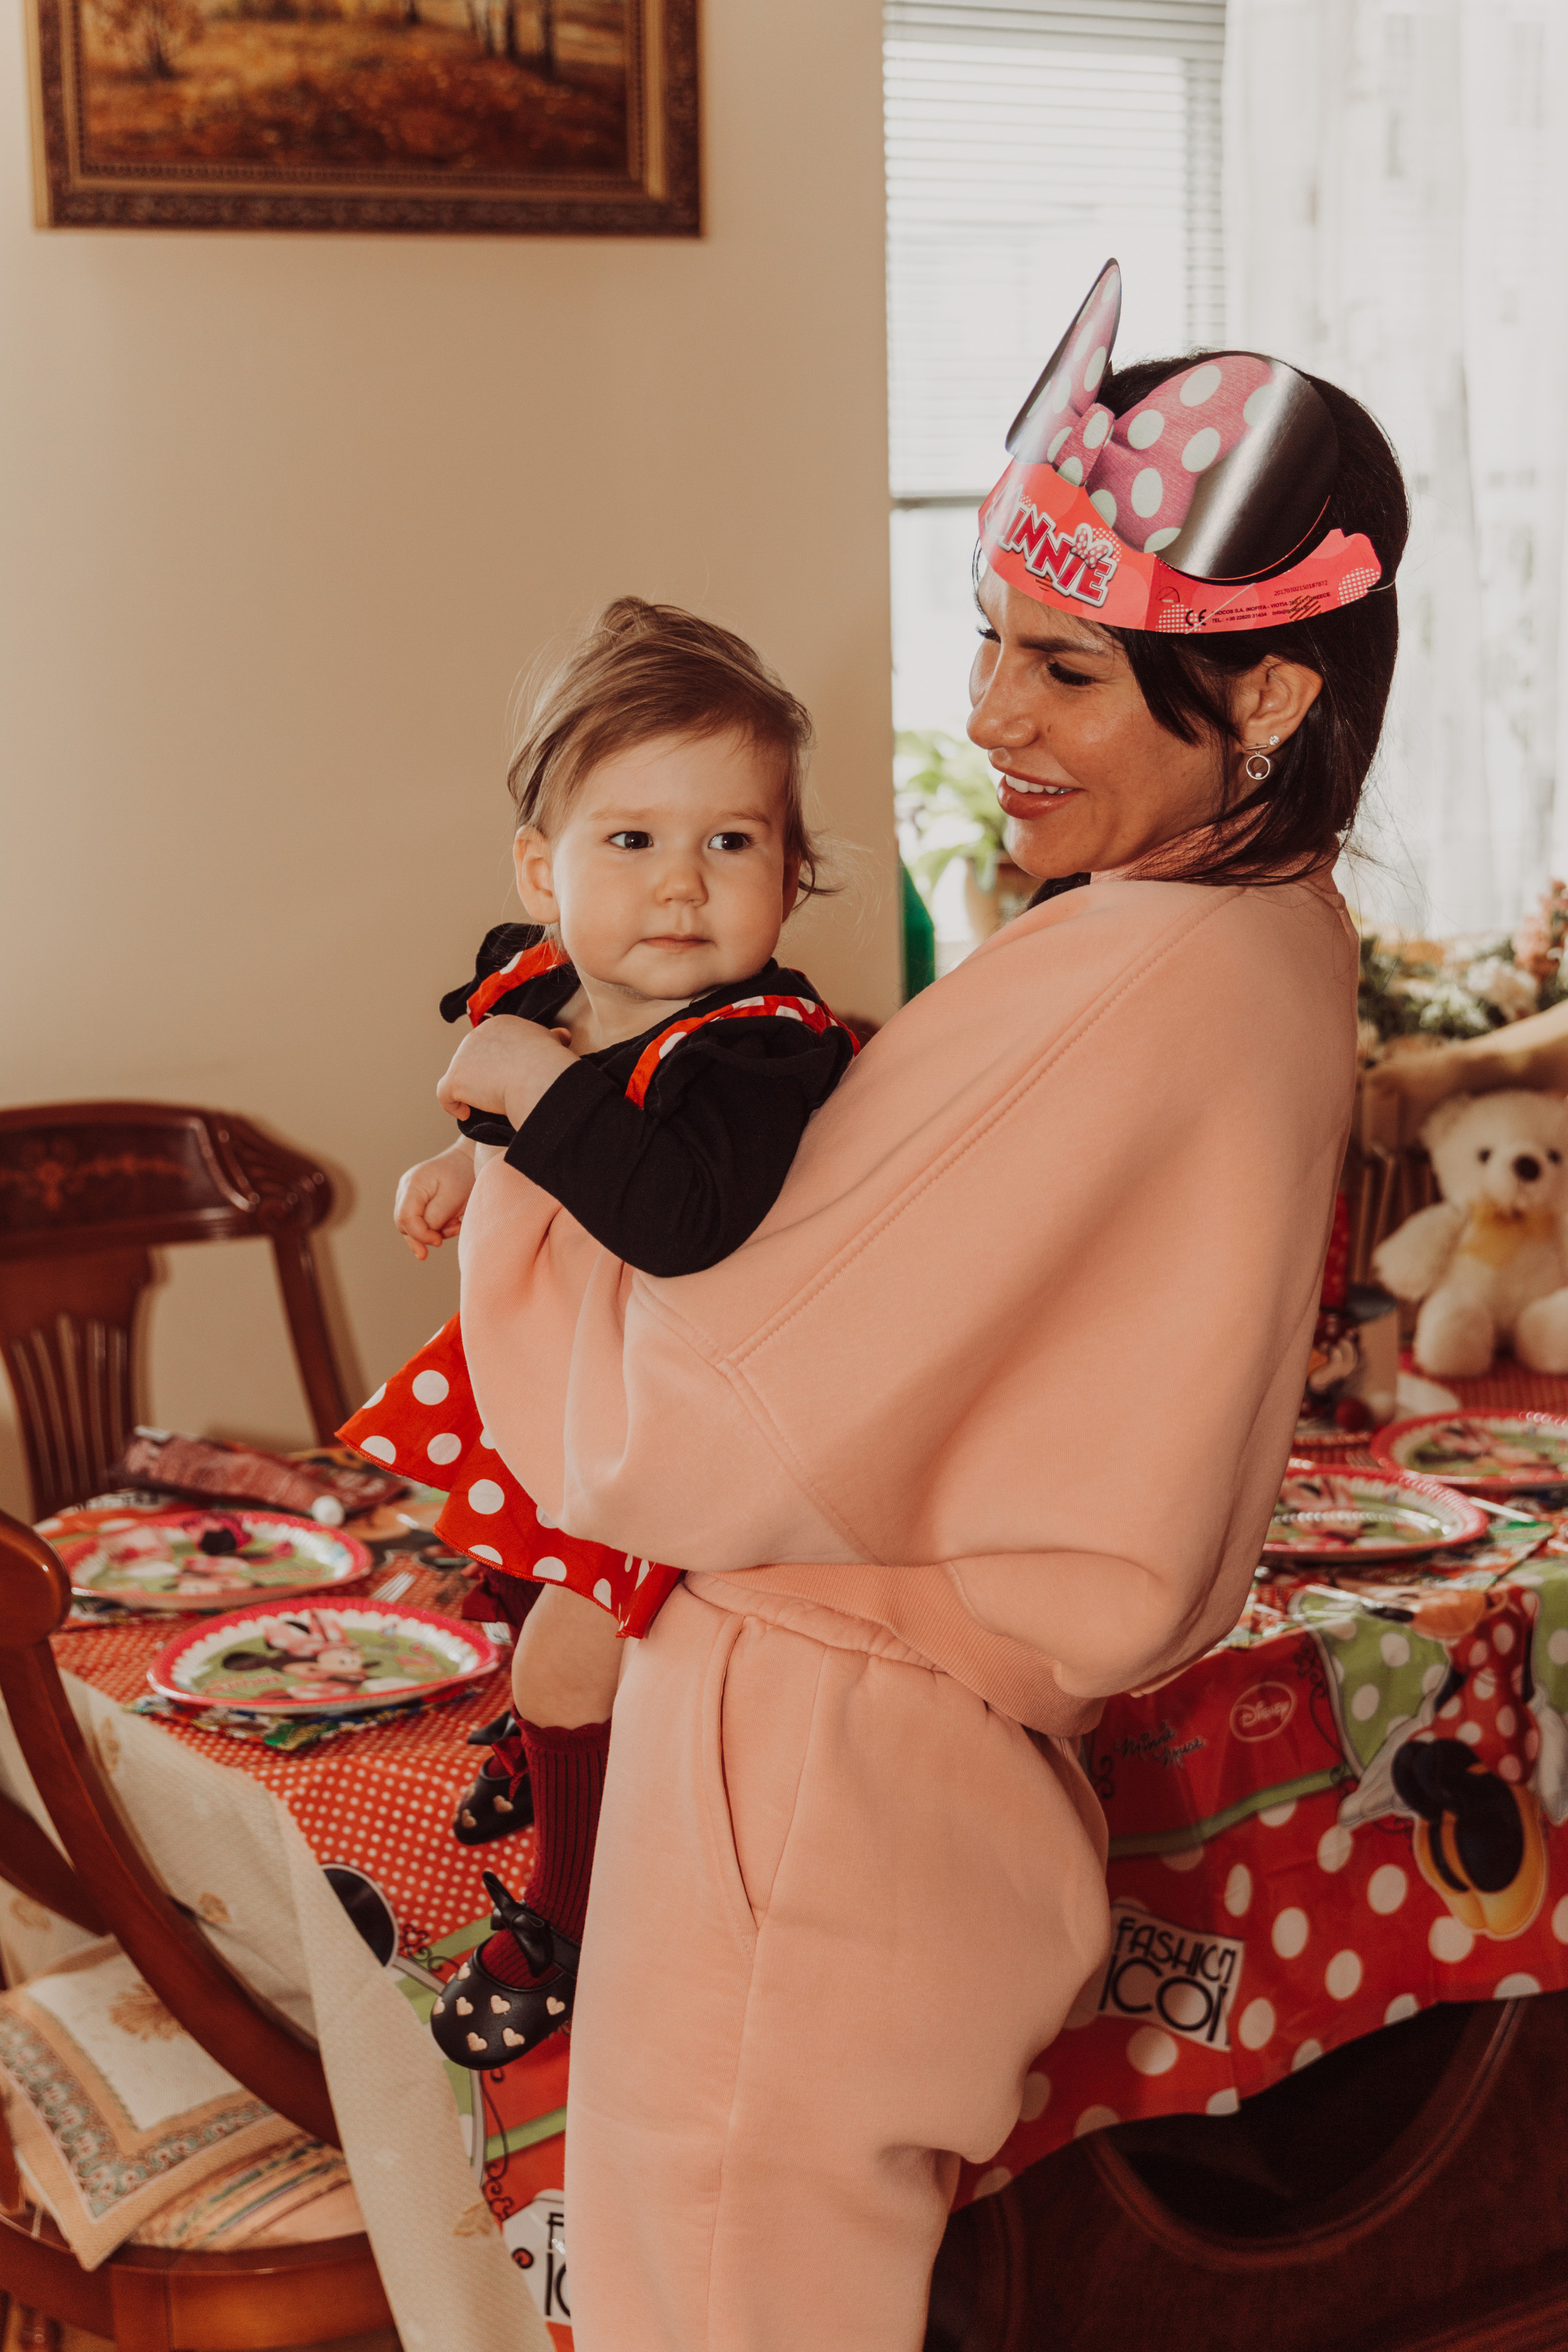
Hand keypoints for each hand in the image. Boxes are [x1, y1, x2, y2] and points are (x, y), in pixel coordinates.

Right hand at [395, 1142, 476, 1260]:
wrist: (469, 1160)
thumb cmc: (463, 1175)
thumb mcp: (452, 1199)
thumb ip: (436, 1219)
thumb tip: (427, 1236)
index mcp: (412, 1185)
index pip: (405, 1218)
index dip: (420, 1235)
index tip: (439, 1241)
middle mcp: (405, 1190)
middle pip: (404, 1224)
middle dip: (425, 1236)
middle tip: (445, 1238)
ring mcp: (409, 1195)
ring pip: (412, 1226)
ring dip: (434, 1232)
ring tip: (456, 1224)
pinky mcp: (418, 1202)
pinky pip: (421, 1222)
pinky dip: (436, 1228)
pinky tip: (453, 1223)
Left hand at [436, 1016, 577, 1132]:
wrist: (539, 1076)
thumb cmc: (550, 1062)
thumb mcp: (552, 1043)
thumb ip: (550, 1038)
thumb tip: (561, 1036)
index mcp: (499, 1025)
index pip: (490, 1044)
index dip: (497, 1063)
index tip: (508, 1079)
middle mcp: (477, 1035)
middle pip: (472, 1059)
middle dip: (481, 1076)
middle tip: (497, 1094)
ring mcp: (463, 1056)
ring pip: (460, 1076)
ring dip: (469, 1091)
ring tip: (485, 1105)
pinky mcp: (455, 1078)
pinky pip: (445, 1094)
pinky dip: (453, 1105)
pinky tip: (466, 1113)